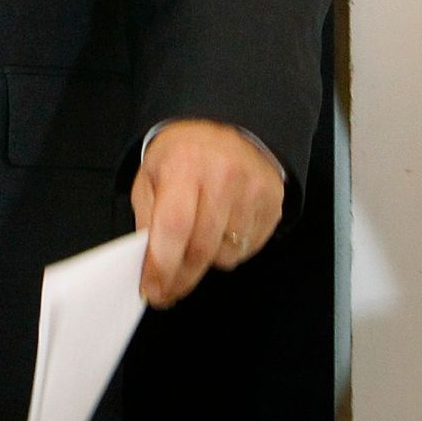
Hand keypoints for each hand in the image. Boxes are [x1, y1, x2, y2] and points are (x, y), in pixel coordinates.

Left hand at [131, 119, 283, 308]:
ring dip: (205, 260)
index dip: (163, 265)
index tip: (152, 290)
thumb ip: (147, 218)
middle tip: (165, 290)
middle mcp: (222, 176)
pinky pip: (248, 251)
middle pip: (201, 248)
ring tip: (195, 238)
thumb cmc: (183, 155)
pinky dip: (228, 251)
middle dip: (180, 277)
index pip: (174, 225)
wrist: (227, 130)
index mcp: (184, 164)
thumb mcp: (151, 175)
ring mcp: (253, 191)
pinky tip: (219, 230)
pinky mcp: (274, 205)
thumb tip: (149, 265)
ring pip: (226, 256)